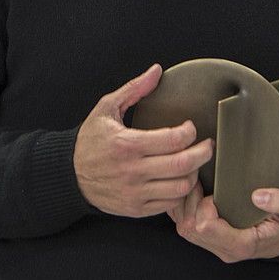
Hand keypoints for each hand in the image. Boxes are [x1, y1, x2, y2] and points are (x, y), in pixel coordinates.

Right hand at [73, 64, 213, 217]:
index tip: (190, 127)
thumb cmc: (90, 140)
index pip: (173, 140)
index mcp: (127, 144)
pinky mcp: (136, 208)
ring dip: (194, 173)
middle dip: (203, 152)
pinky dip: (180, 192)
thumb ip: (134, 89)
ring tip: (193, 163)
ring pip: (181, 187)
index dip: (189, 132)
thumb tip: (156, 71)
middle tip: (208, 145)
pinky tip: (179, 179)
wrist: (70, 174)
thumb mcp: (106, 108)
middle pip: (183, 164)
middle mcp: (133, 170)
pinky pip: (169, 204)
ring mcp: (135, 192)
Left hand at [170, 186, 278, 262]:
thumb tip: (258, 196)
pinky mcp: (209, 240)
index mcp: (243, 244)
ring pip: (183, 227)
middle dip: (189, 201)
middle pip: (189, 227)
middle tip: (196, 179)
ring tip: (192, 182)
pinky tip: (191, 190)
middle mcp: (225, 249)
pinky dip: (182, 207)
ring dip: (183, 203)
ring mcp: (216, 246)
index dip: (204, 205)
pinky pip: (185, 225)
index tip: (214, 190)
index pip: (206, 227)